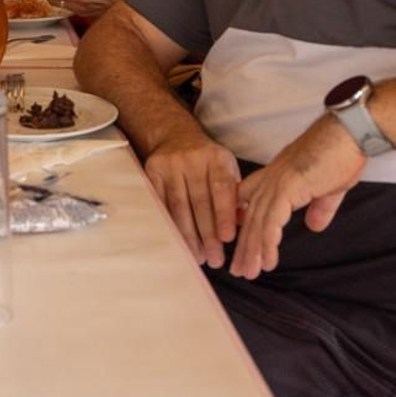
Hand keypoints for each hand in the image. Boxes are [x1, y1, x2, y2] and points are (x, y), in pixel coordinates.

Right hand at [141, 137, 241, 267]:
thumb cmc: (208, 162)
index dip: (224, 214)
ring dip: (188, 235)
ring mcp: (170, 165)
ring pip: (179, 206)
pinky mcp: (152, 172)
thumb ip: (236, 195)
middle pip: (200, 201)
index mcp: (216, 158)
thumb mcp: (227, 170)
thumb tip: (243, 224)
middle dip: (207, 234)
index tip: (228, 239)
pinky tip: (176, 242)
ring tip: (197, 257)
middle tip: (215, 259)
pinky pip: (160, 204)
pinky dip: (169, 225)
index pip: (221, 188)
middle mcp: (192, 159)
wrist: (176, 137)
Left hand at [228, 114, 367, 279]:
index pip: (252, 200)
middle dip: (245, 246)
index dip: (245, 222)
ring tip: (248, 272)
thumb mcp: (329, 187)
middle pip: (250, 217)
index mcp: (278, 175)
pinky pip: (272, 221)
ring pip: (257, 222)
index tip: (241, 243)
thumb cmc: (343, 154)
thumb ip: (319, 207)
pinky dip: (267, 242)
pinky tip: (266, 260)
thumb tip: (315, 226)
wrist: (350, 134)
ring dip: (252, 250)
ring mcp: (277, 182)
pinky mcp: (287, 187)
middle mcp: (271, 178)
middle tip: (239, 269)